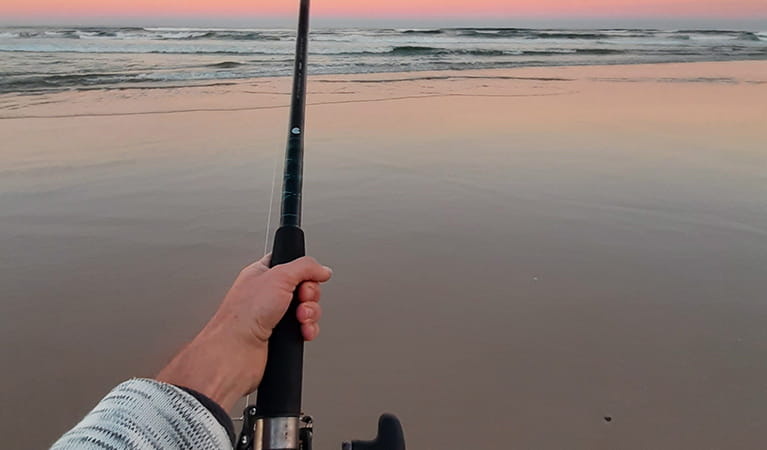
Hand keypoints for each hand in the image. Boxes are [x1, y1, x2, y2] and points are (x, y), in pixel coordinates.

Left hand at [157, 255, 331, 410]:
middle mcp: (268, 294)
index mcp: (262, 274)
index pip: (292, 264)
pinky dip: (308, 329)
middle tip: (300, 300)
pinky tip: (302, 331)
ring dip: (310, 314)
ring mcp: (275, 316)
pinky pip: (306, 328)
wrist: (236, 353)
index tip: (307, 277)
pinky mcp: (281, 335)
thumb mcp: (279, 276)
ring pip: (308, 309)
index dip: (304, 270)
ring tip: (299, 318)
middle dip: (310, 296)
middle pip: (305, 288)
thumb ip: (305, 267)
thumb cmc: (243, 315)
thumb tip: (322, 269)